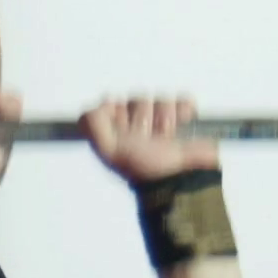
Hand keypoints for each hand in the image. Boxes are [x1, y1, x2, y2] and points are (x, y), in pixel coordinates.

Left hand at [78, 97, 220, 183]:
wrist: (181, 177)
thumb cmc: (146, 170)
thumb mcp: (110, 150)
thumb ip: (93, 123)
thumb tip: (105, 100)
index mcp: (117, 132)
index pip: (114, 104)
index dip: (121, 117)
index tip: (126, 135)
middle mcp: (137, 126)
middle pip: (138, 100)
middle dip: (145, 119)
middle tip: (148, 141)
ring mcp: (161, 122)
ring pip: (160, 100)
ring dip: (165, 119)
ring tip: (166, 139)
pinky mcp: (184, 119)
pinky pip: (182, 101)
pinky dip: (183, 111)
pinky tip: (181, 125)